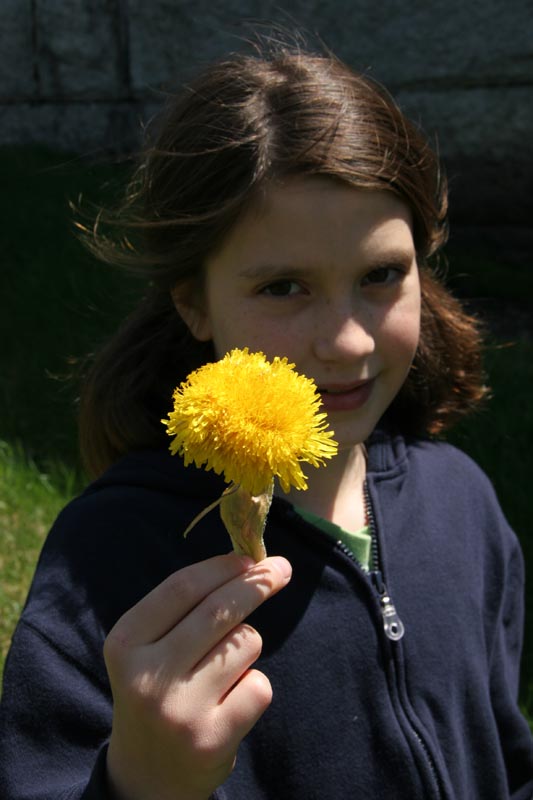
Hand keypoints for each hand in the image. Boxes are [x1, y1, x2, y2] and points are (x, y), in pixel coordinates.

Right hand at [104, 553, 291, 799]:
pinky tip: (229, 705)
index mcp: (125, 643)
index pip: (183, 587)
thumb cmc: (158, 691)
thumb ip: (186, 608)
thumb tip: (247, 563)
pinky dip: (254, 686)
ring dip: (249, 646)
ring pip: (246, 643)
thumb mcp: (149, 648)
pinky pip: (259, 685)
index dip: (222, 567)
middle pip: (219, 610)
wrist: (147, 777)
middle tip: (282, 568)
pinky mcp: (212, 739)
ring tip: (223, 672)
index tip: (250, 558)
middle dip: (257, 583)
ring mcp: (179, 710)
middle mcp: (147, 676)